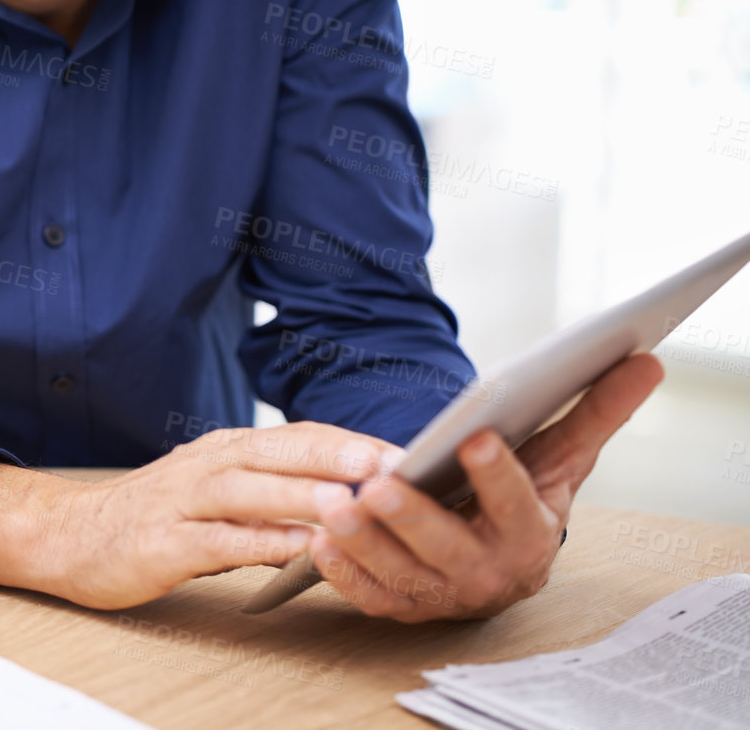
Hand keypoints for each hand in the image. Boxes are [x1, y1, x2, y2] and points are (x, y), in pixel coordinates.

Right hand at [0, 421, 403, 609]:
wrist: (70, 536)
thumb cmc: (154, 516)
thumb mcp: (212, 490)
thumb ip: (269, 488)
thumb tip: (345, 492)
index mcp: (223, 450)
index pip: (294, 436)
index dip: (349, 440)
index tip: (407, 450)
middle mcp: (205, 465)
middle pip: (278, 451)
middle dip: (338, 454)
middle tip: (394, 463)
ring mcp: (181, 502)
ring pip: (251, 490)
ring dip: (305, 493)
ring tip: (356, 499)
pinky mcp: (162, 543)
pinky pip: (219, 541)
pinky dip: (261, 543)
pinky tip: (299, 551)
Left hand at [308, 352, 664, 621]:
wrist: (498, 557)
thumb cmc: (525, 496)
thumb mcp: (559, 458)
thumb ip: (594, 412)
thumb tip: (646, 358)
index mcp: (530, 536)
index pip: (517, 507)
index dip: (498, 475)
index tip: (475, 439)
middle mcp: (487, 574)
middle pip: (448, 549)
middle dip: (412, 518)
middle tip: (377, 485)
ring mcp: (440, 594)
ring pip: (400, 573)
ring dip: (364, 541)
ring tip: (333, 502)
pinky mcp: (400, 605)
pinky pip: (368, 594)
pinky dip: (342, 571)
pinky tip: (318, 540)